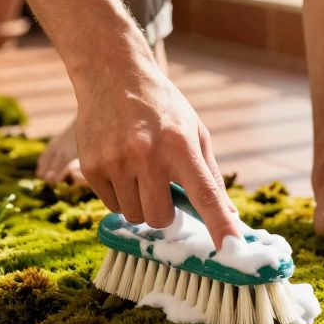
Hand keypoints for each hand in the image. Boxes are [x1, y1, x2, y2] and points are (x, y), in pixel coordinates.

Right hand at [75, 62, 242, 248]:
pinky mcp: (91, 166)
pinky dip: (119, 195)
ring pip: (133, 216)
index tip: (232, 248)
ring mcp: (115, 161)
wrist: (112, 75)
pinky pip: (111, 205)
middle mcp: (146, 154)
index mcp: (180, 145)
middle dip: (165, 214)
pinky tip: (120, 166)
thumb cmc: (161, 106)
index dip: (219, 225)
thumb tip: (229, 215)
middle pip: (160, 219)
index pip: (205, 194)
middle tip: (163, 190)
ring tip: (139, 172)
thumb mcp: (194, 131)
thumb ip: (210, 174)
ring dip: (140, 204)